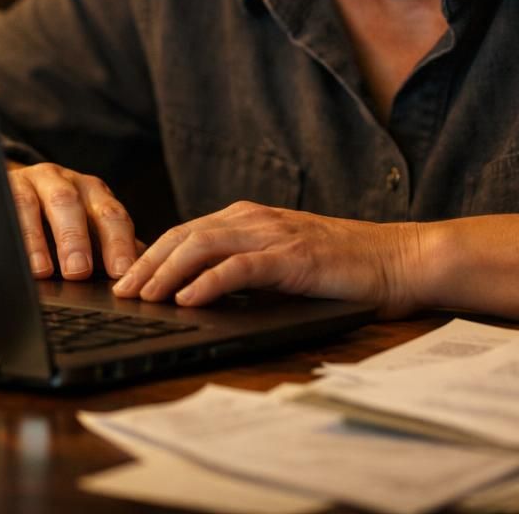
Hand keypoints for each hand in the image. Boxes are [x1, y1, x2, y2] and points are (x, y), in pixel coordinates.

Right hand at [7, 161, 142, 280]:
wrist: (19, 189)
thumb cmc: (62, 219)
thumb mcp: (89, 230)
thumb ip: (114, 249)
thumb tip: (143, 278)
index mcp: (95, 193)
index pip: (111, 215)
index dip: (117, 243)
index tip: (120, 273)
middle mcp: (67, 182)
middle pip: (73, 205)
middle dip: (76, 238)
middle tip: (78, 272)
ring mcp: (34, 181)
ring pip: (35, 203)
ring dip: (38, 238)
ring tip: (43, 270)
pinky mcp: (6, 185)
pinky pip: (7, 205)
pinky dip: (11, 231)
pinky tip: (11, 255)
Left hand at [110, 201, 425, 317]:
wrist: (398, 261)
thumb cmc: (343, 268)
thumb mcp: (282, 263)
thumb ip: (244, 269)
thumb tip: (197, 292)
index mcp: (248, 219)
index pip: (185, 233)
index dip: (150, 255)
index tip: (123, 281)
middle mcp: (254, 220)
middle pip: (184, 236)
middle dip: (147, 265)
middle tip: (119, 293)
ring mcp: (273, 235)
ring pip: (203, 247)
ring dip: (168, 273)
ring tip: (143, 297)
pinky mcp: (293, 257)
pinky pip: (240, 267)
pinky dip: (209, 281)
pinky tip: (188, 299)